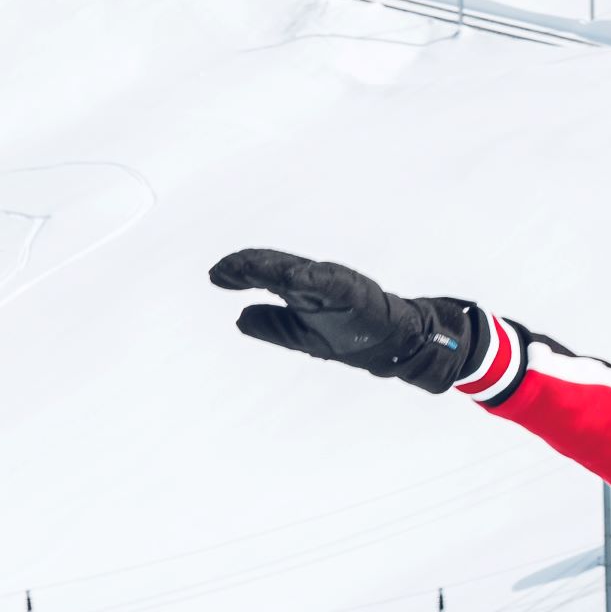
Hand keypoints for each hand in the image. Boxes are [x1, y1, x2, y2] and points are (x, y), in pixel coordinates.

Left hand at [209, 249, 489, 392]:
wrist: (395, 345)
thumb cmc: (349, 336)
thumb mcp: (301, 334)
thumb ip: (272, 325)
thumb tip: (239, 316)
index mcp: (301, 290)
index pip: (265, 274)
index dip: (240, 272)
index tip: (216, 275)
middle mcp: (315, 283)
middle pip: (275, 268)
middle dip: (248, 268)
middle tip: (222, 270)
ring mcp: (335, 286)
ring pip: (297, 271)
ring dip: (271, 268)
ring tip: (246, 266)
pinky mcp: (356, 294)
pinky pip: (332, 284)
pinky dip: (313, 278)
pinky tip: (293, 277)